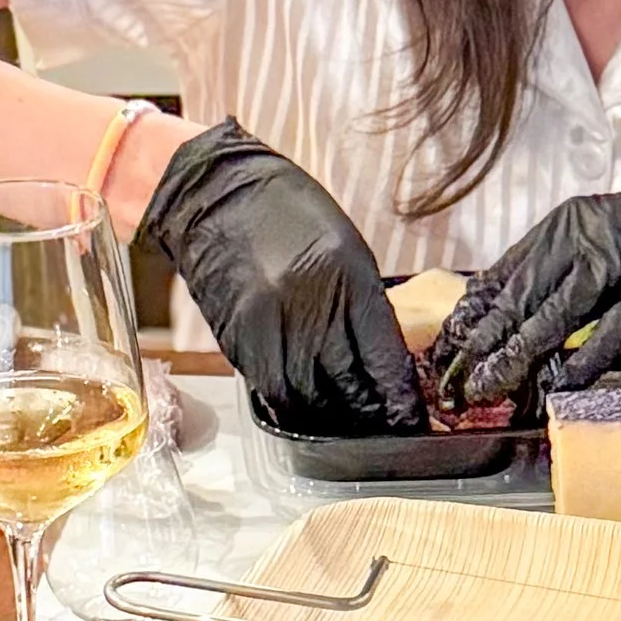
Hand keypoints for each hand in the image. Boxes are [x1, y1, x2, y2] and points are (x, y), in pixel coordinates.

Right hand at [141, 122, 422, 436]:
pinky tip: (305, 406)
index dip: (397, 393)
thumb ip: (361, 300)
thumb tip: (377, 354)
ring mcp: (270, 326)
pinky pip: (271, 388)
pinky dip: (291, 404)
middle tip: (381, 425)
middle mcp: (309, 306)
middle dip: (369, 411)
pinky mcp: (238, 339)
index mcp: (346, 276)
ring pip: (308, 396)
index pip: (381, 354)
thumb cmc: (284, 211)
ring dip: (330, 416)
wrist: (214, 195)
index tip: (406, 413)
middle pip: (347, 382)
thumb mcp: (343, 245)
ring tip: (345, 422)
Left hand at [433, 167, 620, 406]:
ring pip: (557, 314)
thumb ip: (566, 266)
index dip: (477, 310)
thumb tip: (518, 307)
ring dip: (522, 354)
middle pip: (524, 294)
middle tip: (459, 376)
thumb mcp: (610, 233)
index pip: (509, 269)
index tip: (450, 341)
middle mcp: (590, 236)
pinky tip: (560, 384)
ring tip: (494, 385)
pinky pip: (609, 334)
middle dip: (488, 340)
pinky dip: (583, 362)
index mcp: (571, 221)